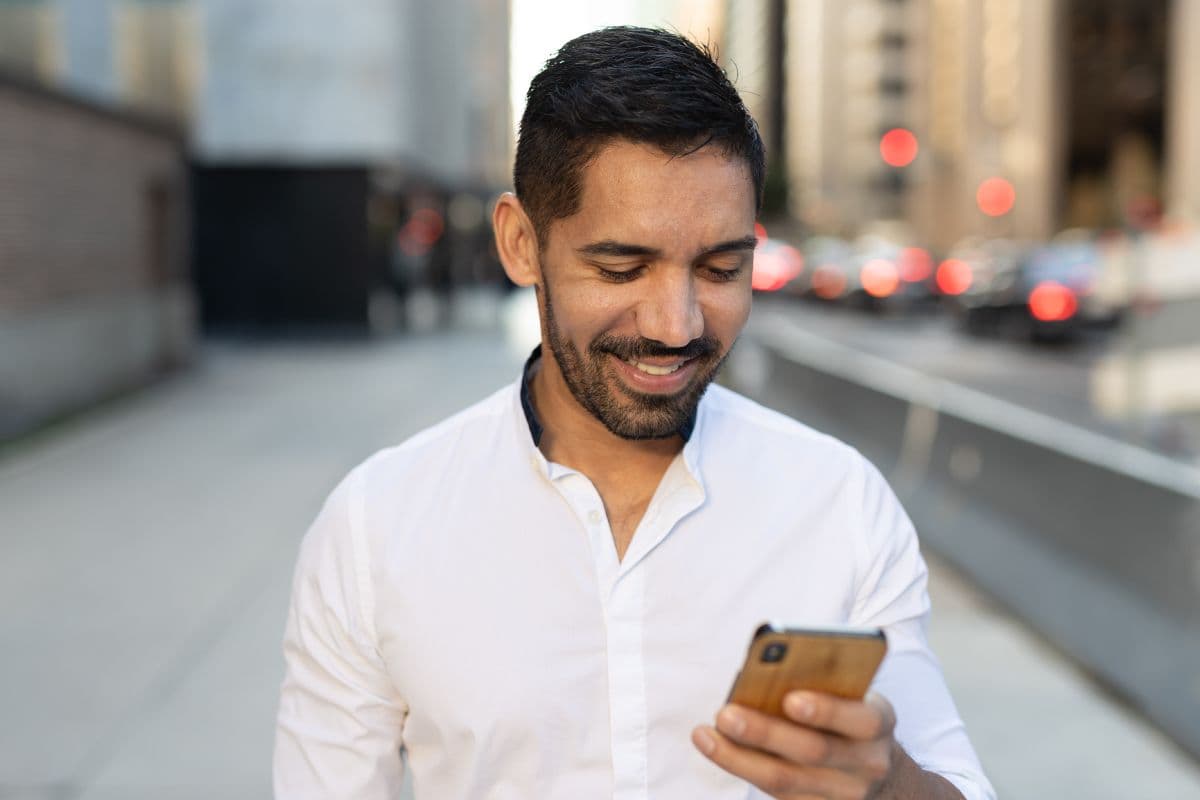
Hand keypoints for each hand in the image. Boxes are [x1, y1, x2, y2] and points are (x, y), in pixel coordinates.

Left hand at [691, 690, 897, 798]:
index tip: (790, 699)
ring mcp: (845, 795)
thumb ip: (821, 684)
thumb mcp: (850, 694)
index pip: (858, 718)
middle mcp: (868, 763)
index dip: (826, 710)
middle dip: (764, 733)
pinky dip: (742, 770)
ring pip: (786, 781)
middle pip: (812, 752)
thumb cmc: (848, 715)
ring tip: (704, 735)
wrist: (877, 769)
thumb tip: (762, 676)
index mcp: (878, 722)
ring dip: (738, 758)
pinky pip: (779, 796)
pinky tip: (715, 749)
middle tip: (725, 714)